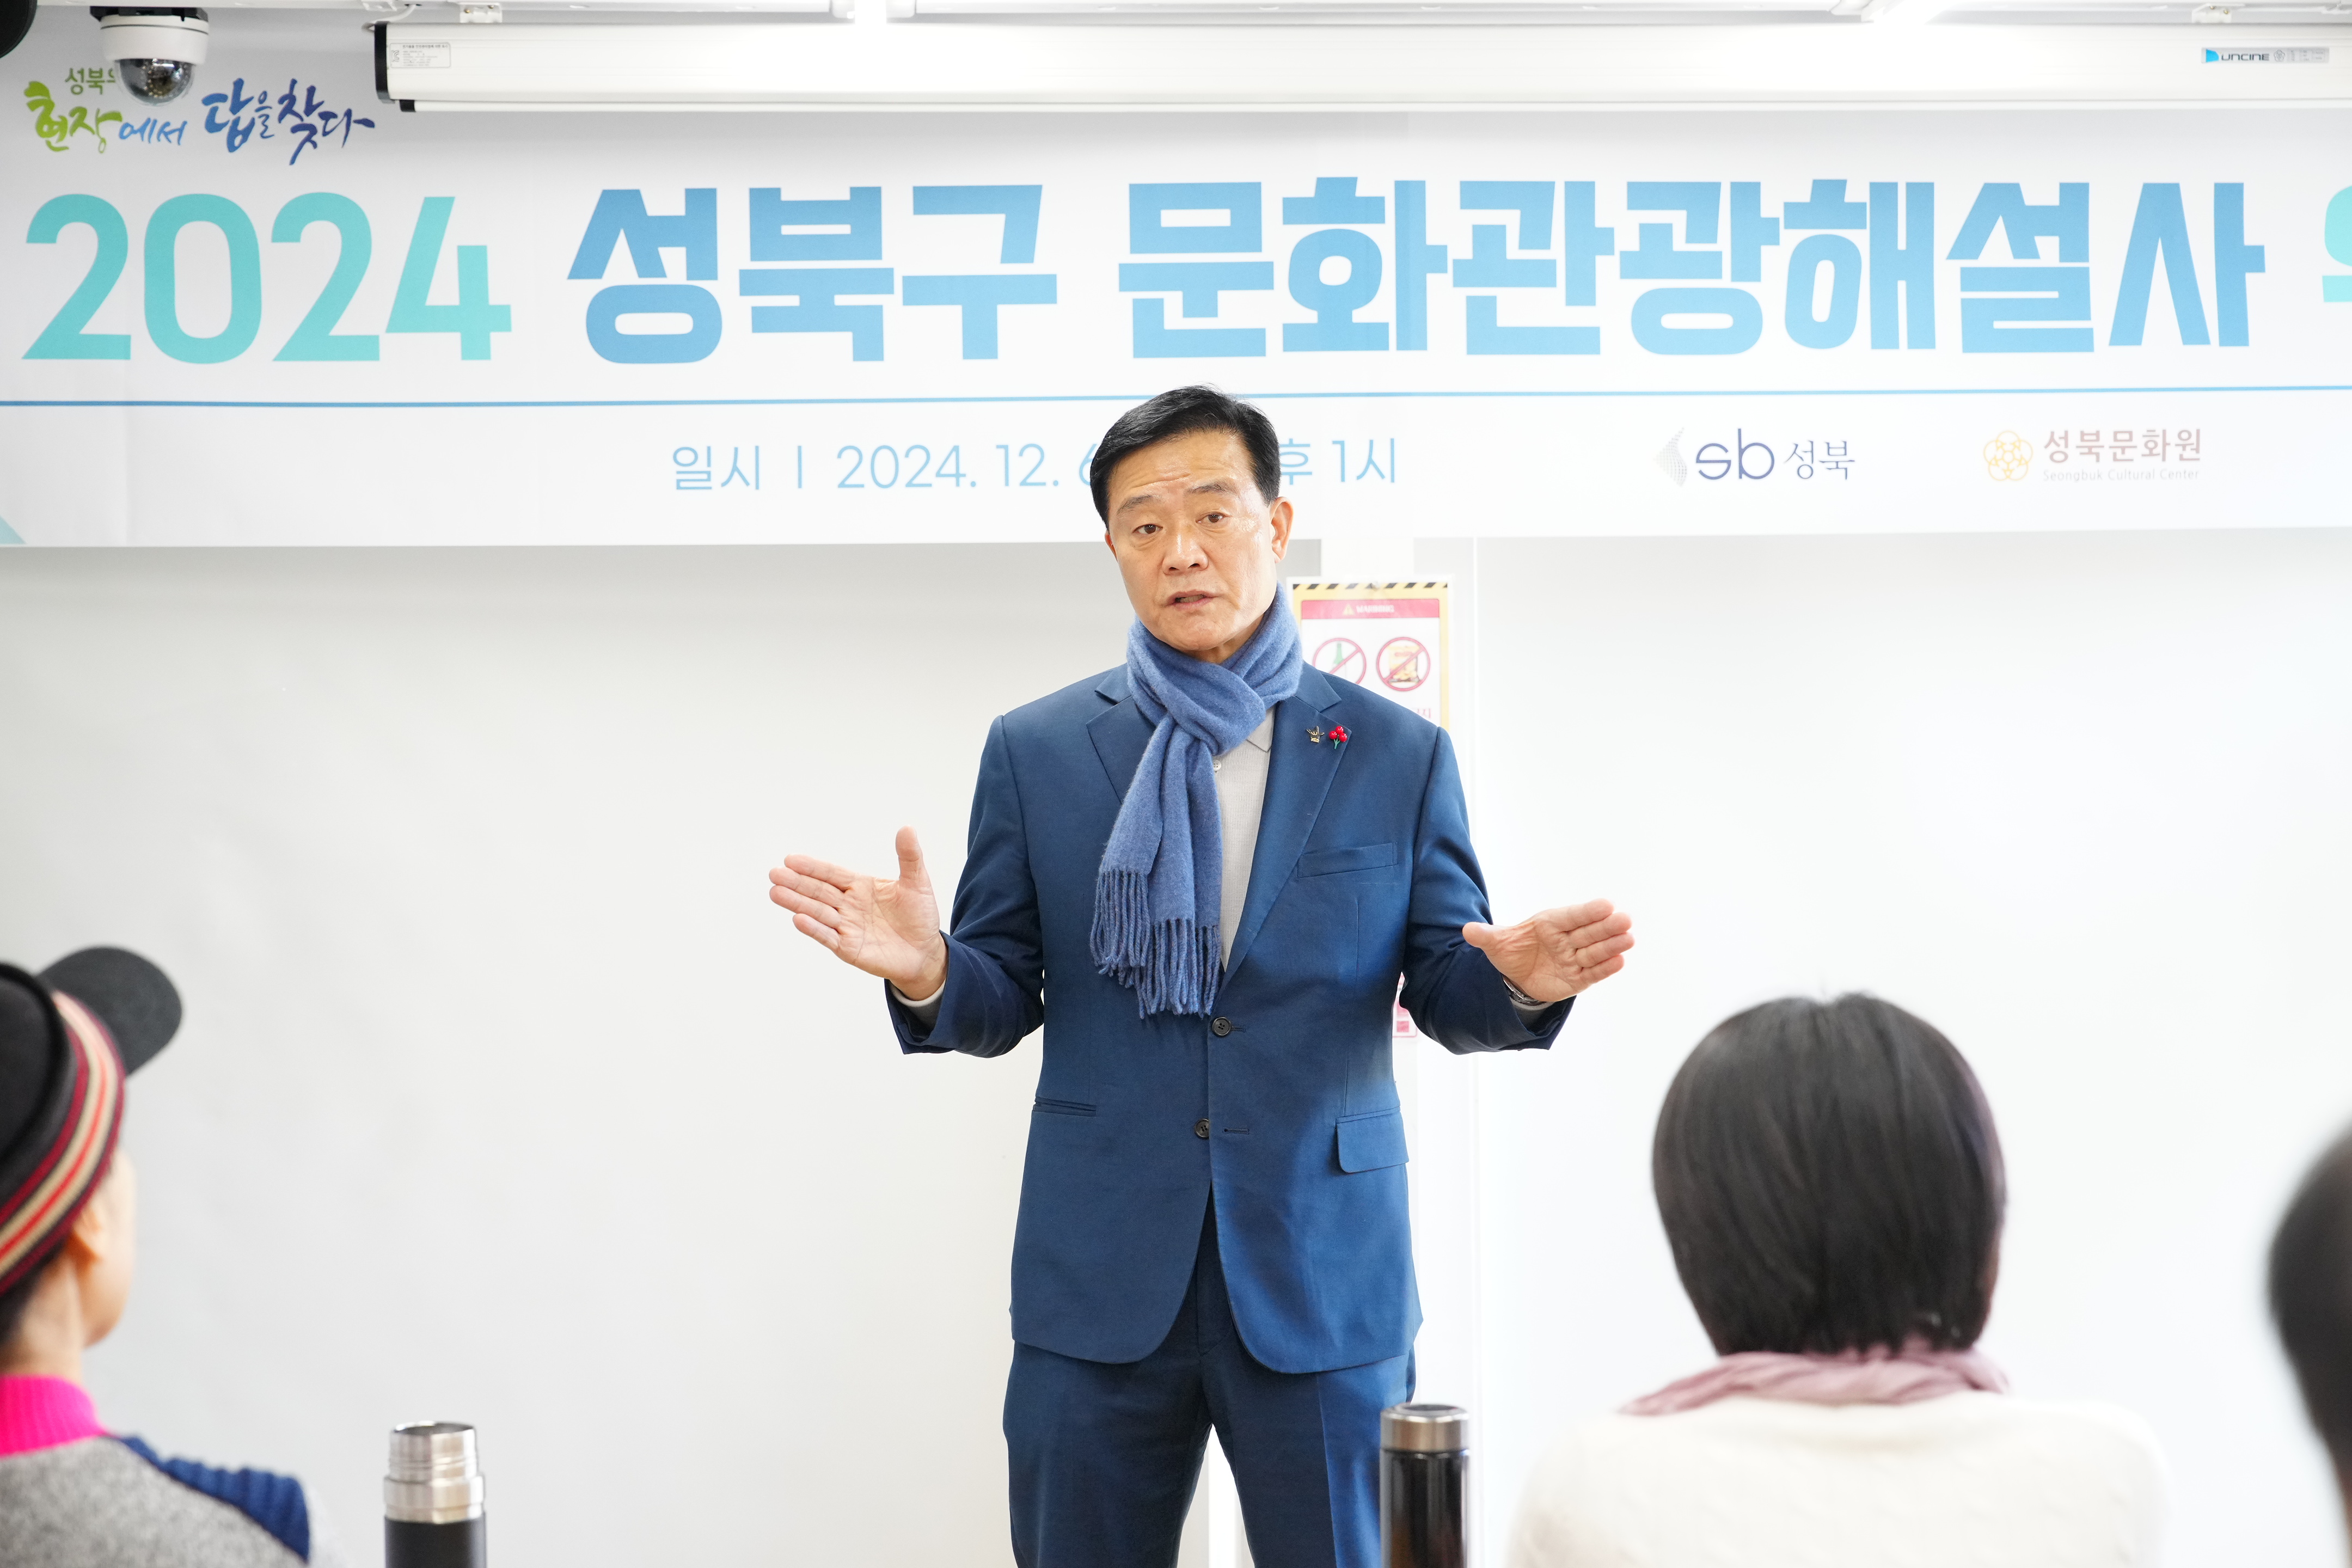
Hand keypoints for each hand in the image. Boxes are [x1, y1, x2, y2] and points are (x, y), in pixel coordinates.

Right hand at [769, 827, 949, 997]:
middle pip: (818, 891)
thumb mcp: (917, 883)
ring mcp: (846, 927)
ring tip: (775, 893)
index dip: (812, 867)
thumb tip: (907, 828)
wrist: (926, 952)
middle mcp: (848, 905)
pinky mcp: (848, 948)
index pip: (832, 874)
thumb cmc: (920, 916)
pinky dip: (814, 928)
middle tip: (774, 873)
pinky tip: (798, 918)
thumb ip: (909, 857)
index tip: (791, 859)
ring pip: (817, 912)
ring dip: (796, 903)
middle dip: (796, 882)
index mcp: (860, 887)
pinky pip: (828, 936)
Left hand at [1462, 899, 1632, 1005]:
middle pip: (1589, 932)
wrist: (1515, 977)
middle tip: (1625, 919)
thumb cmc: (1512, 951)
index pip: (1572, 916)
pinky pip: (1593, 973)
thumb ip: (1485, 936)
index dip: (1588, 911)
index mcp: (1550, 923)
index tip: (1606, 905)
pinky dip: (1606, 968)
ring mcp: (1574, 958)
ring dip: (1612, 945)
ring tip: (1628, 939)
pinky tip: (1620, 961)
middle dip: (1607, 927)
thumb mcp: (1496, 943)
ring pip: (1595, 951)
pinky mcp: (1577, 979)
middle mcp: (1566, 939)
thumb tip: (1467, 930)